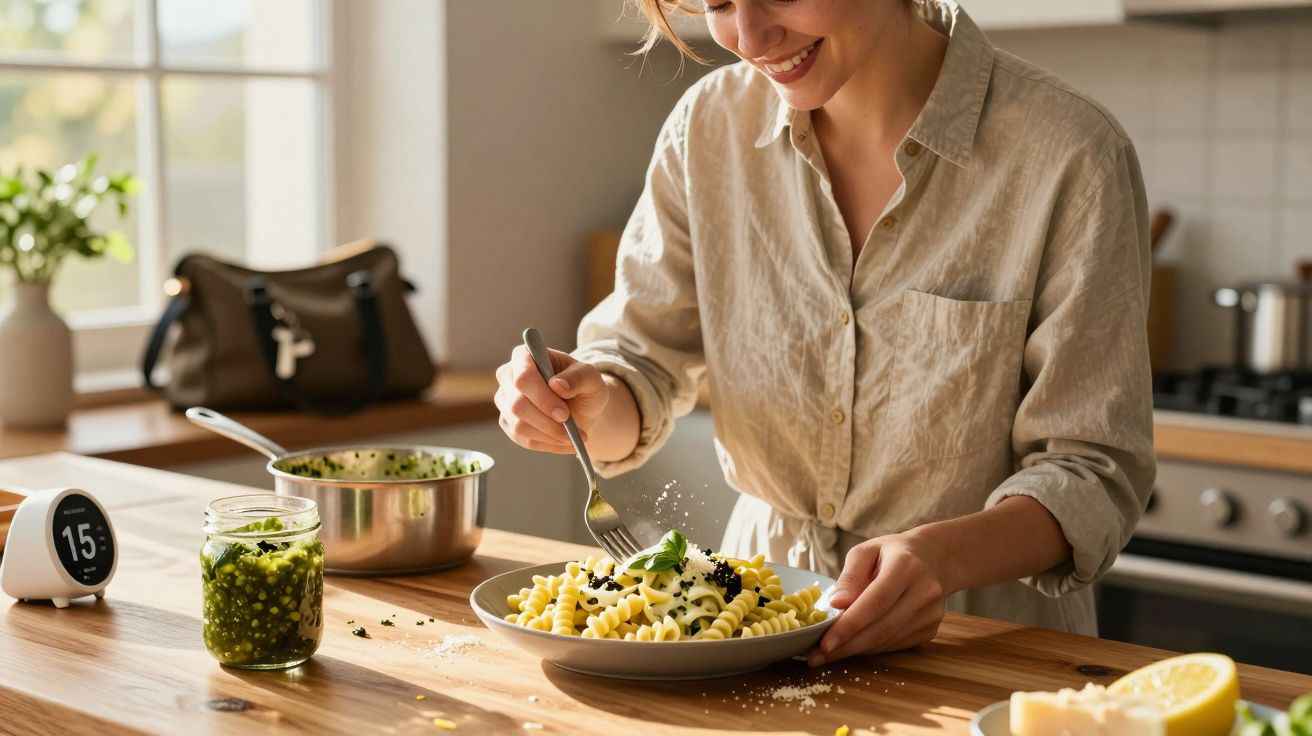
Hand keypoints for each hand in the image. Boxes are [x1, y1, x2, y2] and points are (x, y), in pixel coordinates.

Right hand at [494, 345, 609, 454]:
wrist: (582, 406)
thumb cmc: (583, 385)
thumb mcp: (591, 377)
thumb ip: (579, 376)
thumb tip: (558, 385)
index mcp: (525, 356)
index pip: (523, 377)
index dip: (542, 398)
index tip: (564, 414)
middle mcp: (508, 376)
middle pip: (517, 405)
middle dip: (547, 422)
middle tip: (573, 430)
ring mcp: (505, 401)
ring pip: (519, 426)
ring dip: (550, 436)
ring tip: (574, 437)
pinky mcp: (508, 423)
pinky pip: (523, 440)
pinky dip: (548, 444)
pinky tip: (566, 443)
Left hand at [808, 531, 949, 665]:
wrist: (932, 559)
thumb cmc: (892, 553)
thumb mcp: (866, 551)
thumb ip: (850, 577)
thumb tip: (836, 604)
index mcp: (906, 567)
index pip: (875, 603)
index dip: (849, 626)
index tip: (824, 643)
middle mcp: (924, 592)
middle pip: (881, 628)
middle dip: (846, 646)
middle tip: (818, 656)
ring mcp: (931, 614)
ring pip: (887, 641)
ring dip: (855, 651)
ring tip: (829, 653)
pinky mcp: (930, 630)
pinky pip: (895, 645)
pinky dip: (871, 648)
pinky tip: (853, 645)